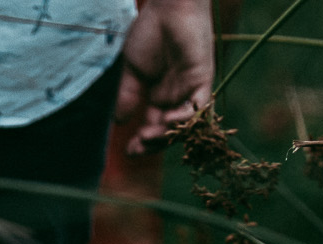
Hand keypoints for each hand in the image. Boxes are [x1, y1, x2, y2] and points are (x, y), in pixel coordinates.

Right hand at [116, 0, 214, 154]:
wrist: (167, 7)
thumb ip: (128, 95)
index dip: (143, 142)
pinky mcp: (203, 79)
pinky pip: (199, 107)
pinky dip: (185, 117)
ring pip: (184, 124)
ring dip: (167, 135)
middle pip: (169, 131)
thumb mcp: (132, 69)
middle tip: (136, 149)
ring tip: (147, 136)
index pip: (154, 127)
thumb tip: (119, 122)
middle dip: (153, 144)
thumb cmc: (149, 32)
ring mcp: (191, 90)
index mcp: (161, 96)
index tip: (128, 151)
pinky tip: (167, 119)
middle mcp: (177, 97)